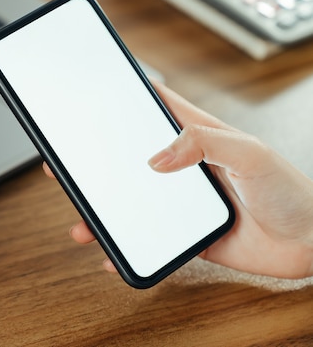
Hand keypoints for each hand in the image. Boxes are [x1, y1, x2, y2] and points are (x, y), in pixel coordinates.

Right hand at [45, 81, 312, 278]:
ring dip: (102, 211)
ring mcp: (180, 201)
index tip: (90, 97)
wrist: (311, 243)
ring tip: (82, 222)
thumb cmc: (292, 191)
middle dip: (94, 162)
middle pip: (127, 159)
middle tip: (64, 167)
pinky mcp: (184, 233)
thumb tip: (156, 158)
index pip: (152, 108)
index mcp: (197, 136)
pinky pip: (146, 238)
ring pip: (129, 201)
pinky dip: (126, 246)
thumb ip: (203, 144)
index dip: (122, 99)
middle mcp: (183, 167)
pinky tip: (111, 253)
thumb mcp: (250, 153)